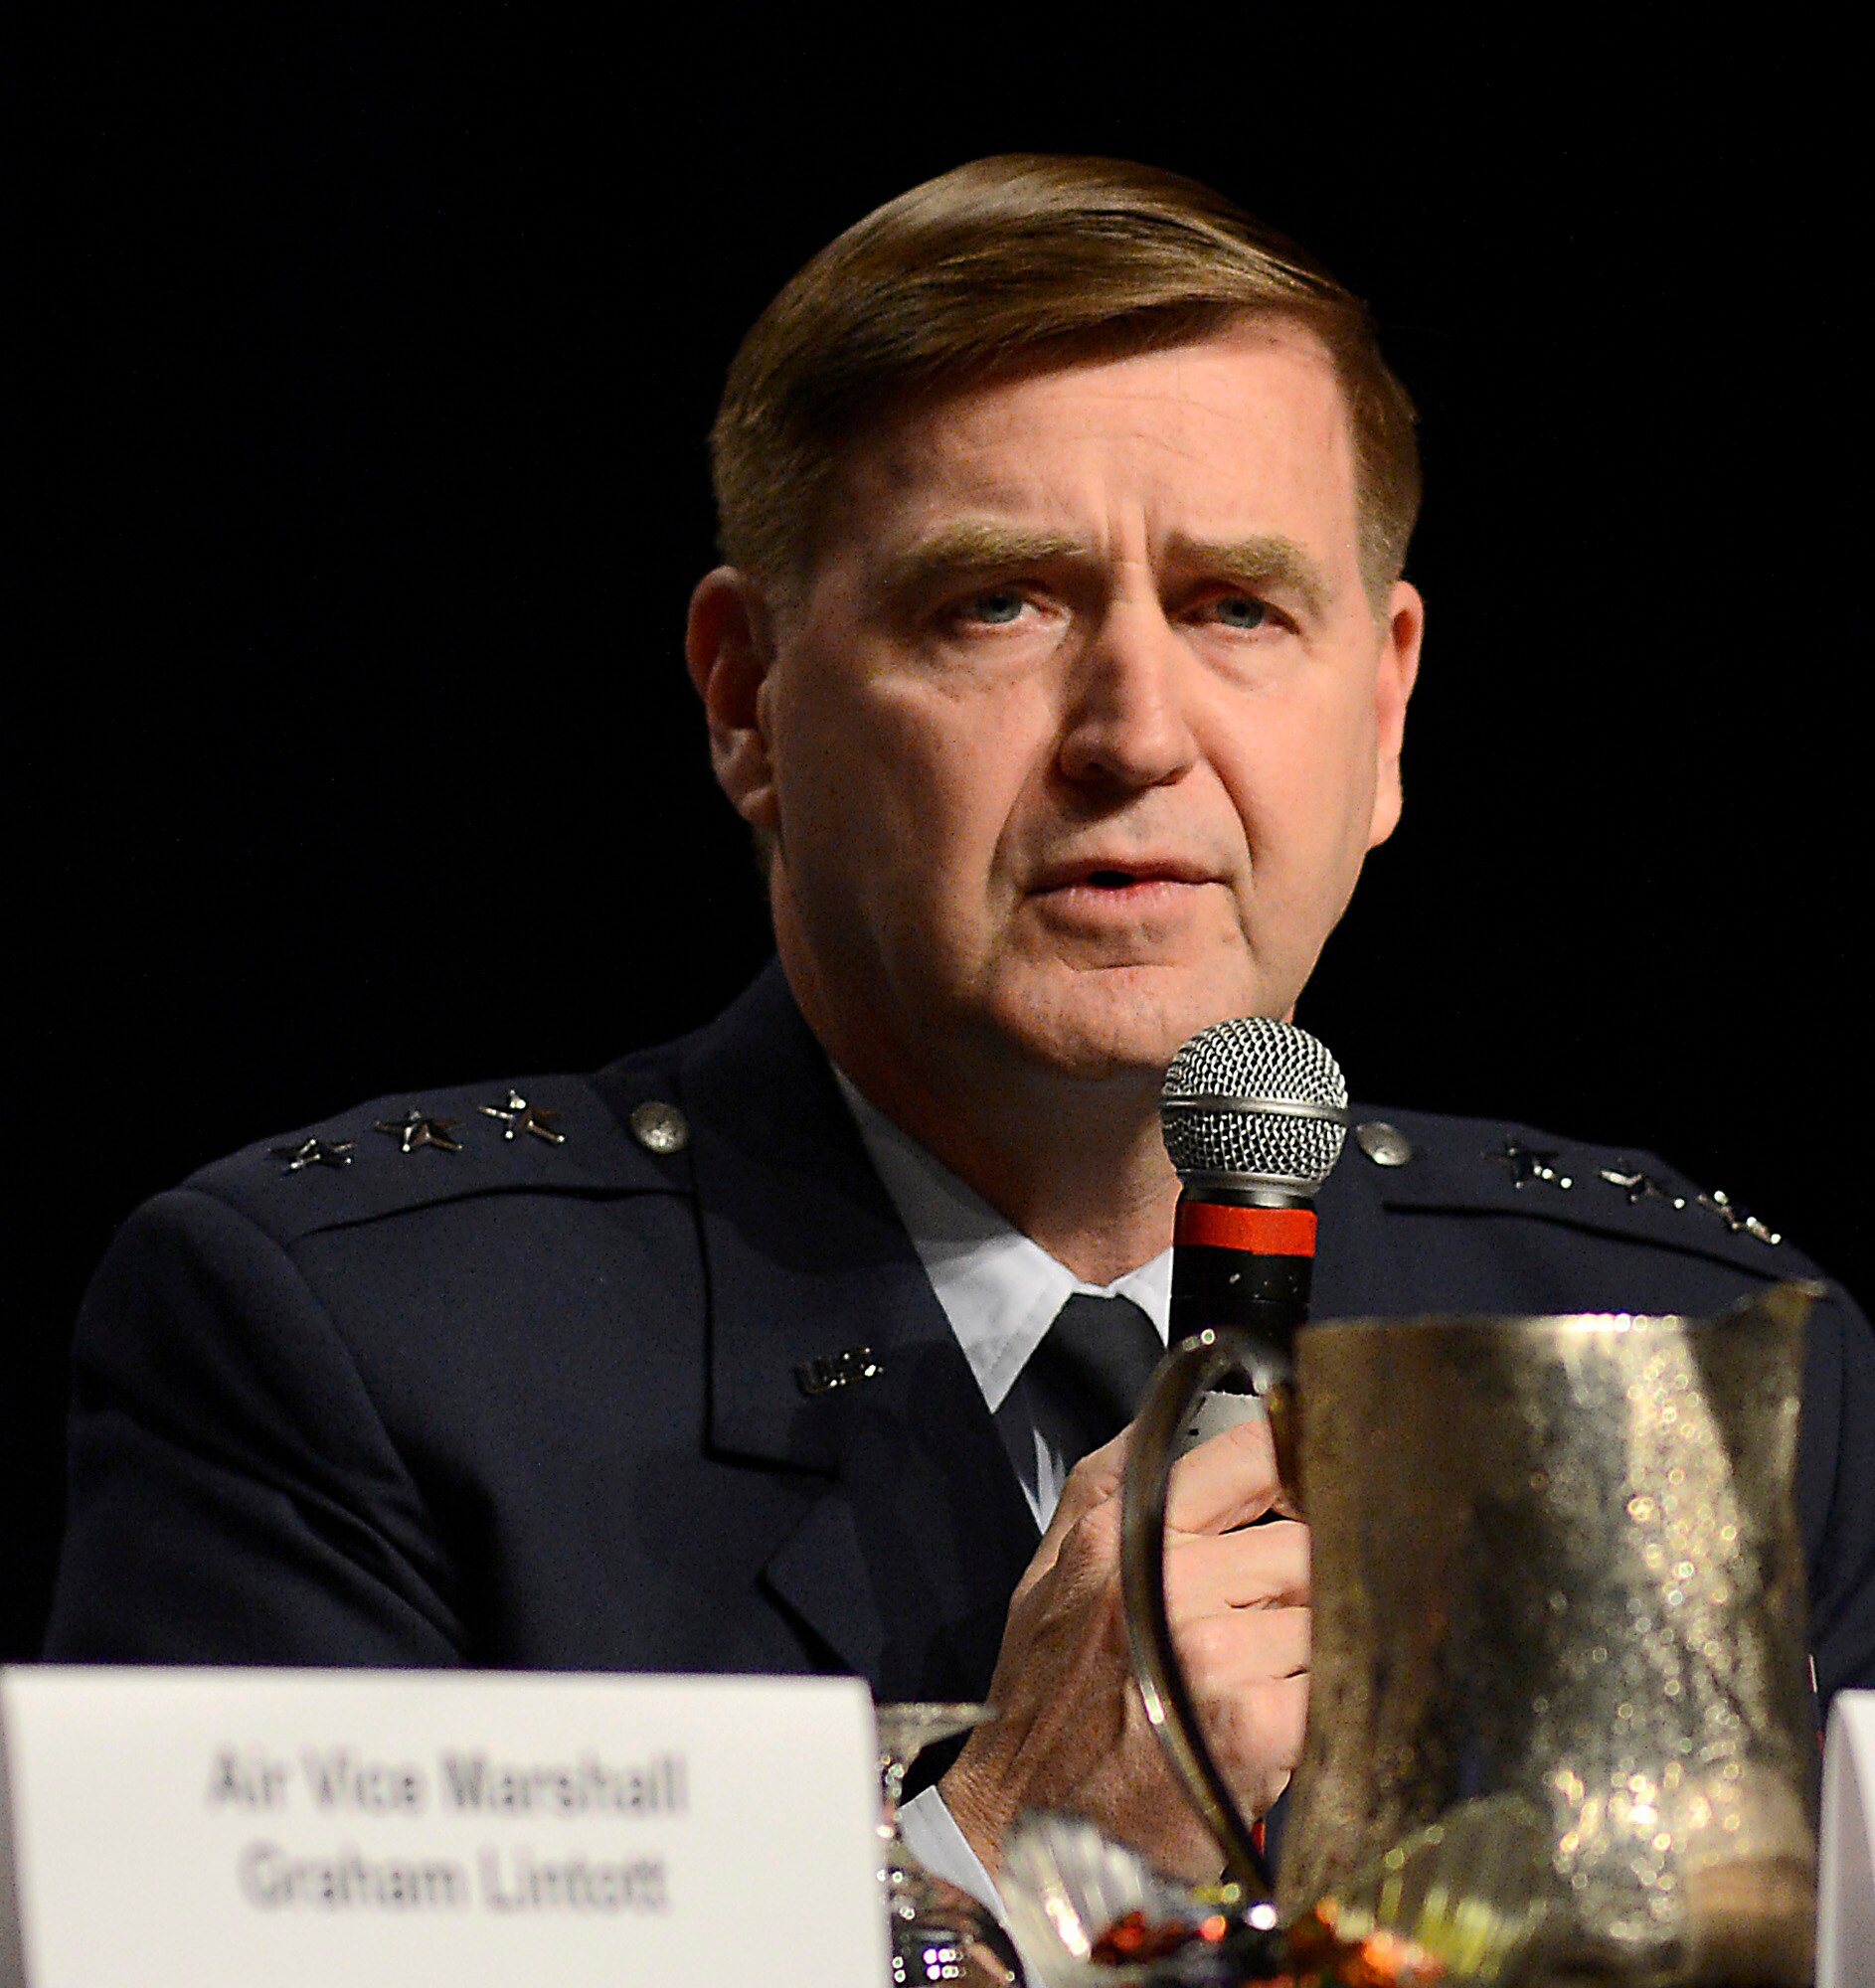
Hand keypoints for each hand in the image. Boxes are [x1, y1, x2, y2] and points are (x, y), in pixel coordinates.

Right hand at [939, 1413, 1308, 1881]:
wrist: (1023, 1824)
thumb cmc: (1041, 1698)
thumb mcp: (1048, 1568)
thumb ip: (1103, 1483)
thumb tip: (1157, 1418)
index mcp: (1120, 1533)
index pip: (1250, 1455)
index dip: (1297, 1466)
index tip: (1313, 1489)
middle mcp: (1165, 1580)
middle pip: (1304, 1543)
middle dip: (1300, 1585)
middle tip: (1271, 1627)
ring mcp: (1211, 1652)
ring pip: (1324, 1615)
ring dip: (1311, 1651)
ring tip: (1264, 1684)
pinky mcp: (1253, 1726)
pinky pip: (1329, 1686)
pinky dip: (1317, 1708)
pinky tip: (1276, 1728)